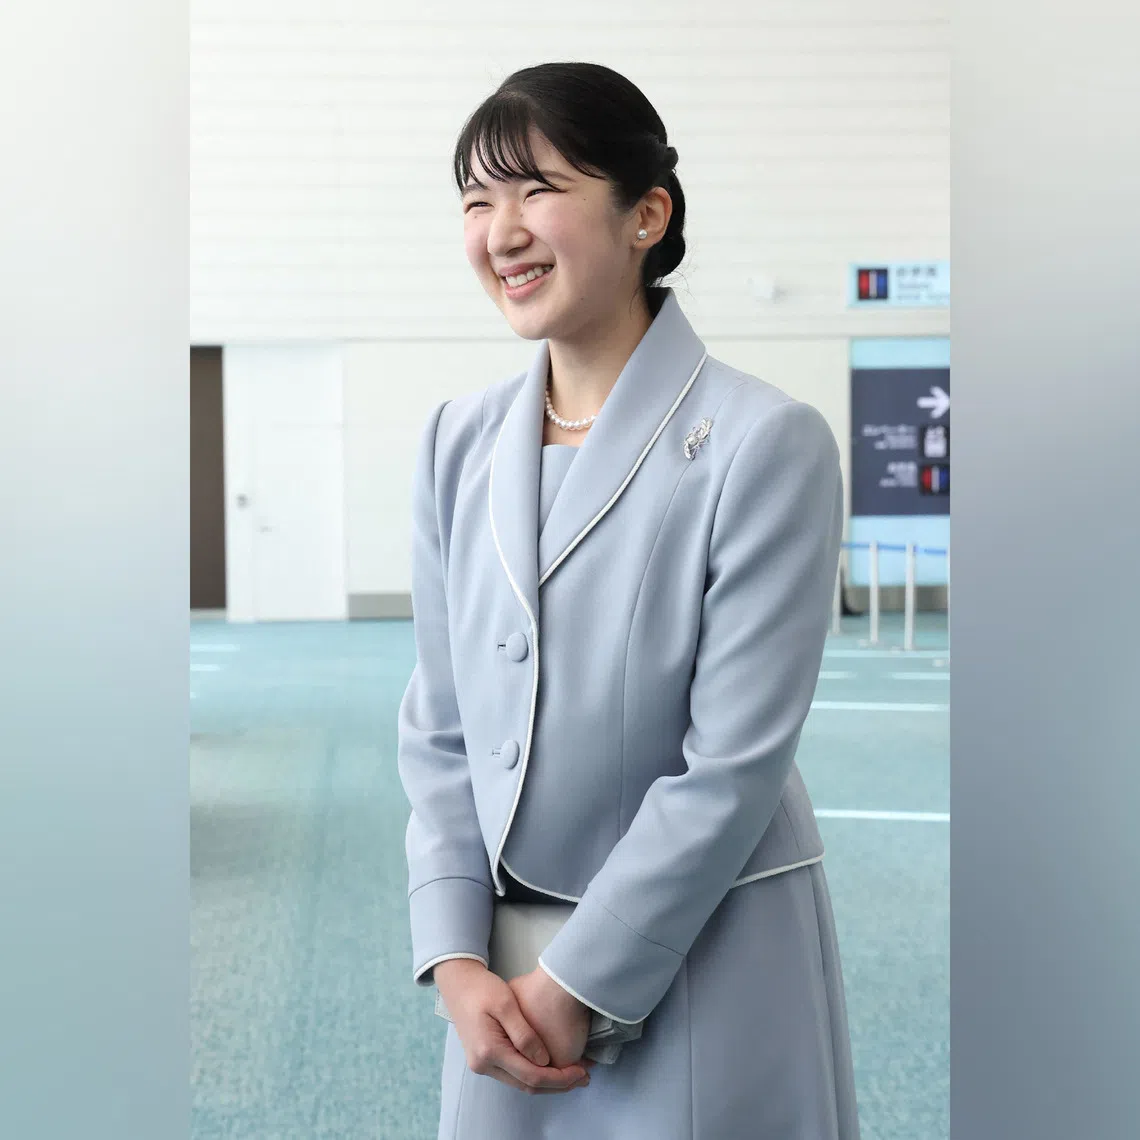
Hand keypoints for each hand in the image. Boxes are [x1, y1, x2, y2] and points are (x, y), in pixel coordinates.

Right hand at [433, 959, 590, 1094]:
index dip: (559, 1078)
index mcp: (489, 1052)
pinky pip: (514, 1074)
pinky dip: (534, 1074)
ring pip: (521, 1083)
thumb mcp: (506, 1004)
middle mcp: (483, 1065)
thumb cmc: (482, 988)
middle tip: (583, 1076)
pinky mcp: (484, 1059)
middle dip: (558, 1084)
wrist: (458, 983)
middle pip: (527, 1086)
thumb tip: (544, 1060)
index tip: (581, 1071)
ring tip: (572, 1074)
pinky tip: (550, 1066)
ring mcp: (482, 1065)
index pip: (531, 1076)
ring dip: (547, 1082)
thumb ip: (525, 1034)